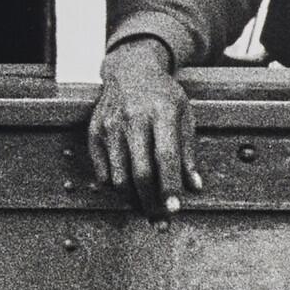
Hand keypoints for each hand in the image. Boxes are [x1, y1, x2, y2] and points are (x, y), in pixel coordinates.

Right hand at [88, 36, 196, 216]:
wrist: (131, 70)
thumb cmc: (162, 95)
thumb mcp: (184, 115)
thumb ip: (188, 151)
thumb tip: (194, 186)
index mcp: (161, 112)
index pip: (166, 157)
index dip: (169, 186)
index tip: (174, 209)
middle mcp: (133, 118)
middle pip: (139, 171)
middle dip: (150, 202)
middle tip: (159, 220)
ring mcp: (110, 125)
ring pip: (118, 175)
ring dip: (132, 198)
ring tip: (144, 207)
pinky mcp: (94, 131)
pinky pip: (101, 170)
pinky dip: (114, 185)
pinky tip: (127, 189)